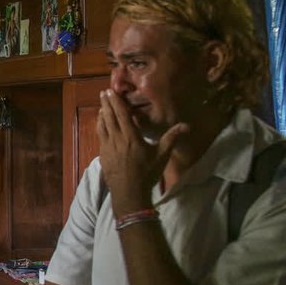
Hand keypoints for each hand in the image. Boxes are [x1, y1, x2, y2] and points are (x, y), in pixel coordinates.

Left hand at [96, 90, 186, 213]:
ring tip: (101, 107)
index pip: (121, 114)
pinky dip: (99, 127)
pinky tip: (101, 126)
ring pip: (102, 126)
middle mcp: (116, 139)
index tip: (111, 91)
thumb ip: (171, 138)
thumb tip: (186, 125)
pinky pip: (99, 136)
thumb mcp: (161, 155)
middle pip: (109, 117)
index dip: (116, 102)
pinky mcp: (102, 155)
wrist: (129, 193)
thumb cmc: (147, 173)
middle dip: (106, 104)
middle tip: (103, 93)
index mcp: (130, 136)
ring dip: (101, 115)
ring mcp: (107, 147)